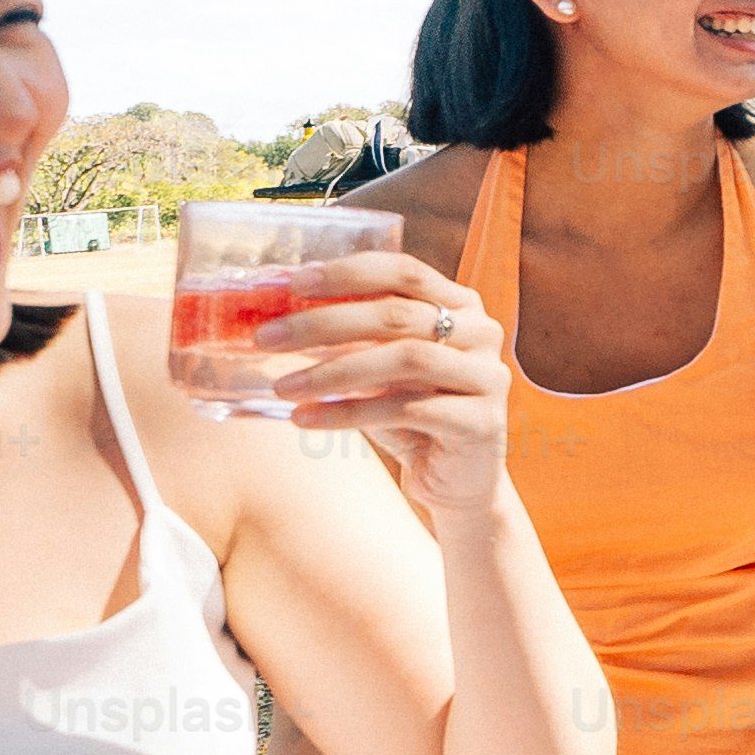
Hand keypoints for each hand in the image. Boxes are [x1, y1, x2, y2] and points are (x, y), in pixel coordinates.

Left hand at [256, 248, 512, 523]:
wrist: (457, 483)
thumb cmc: (411, 417)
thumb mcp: (381, 370)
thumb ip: (351, 339)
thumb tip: (277, 315)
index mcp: (460, 305)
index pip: (404, 271)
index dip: (348, 274)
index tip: (293, 285)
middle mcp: (482, 333)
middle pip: (397, 315)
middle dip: (324, 323)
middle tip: (268, 337)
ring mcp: (486, 377)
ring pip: (404, 359)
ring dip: (333, 371)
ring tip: (283, 387)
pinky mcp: (480, 423)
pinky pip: (405, 410)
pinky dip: (348, 413)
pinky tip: (306, 419)